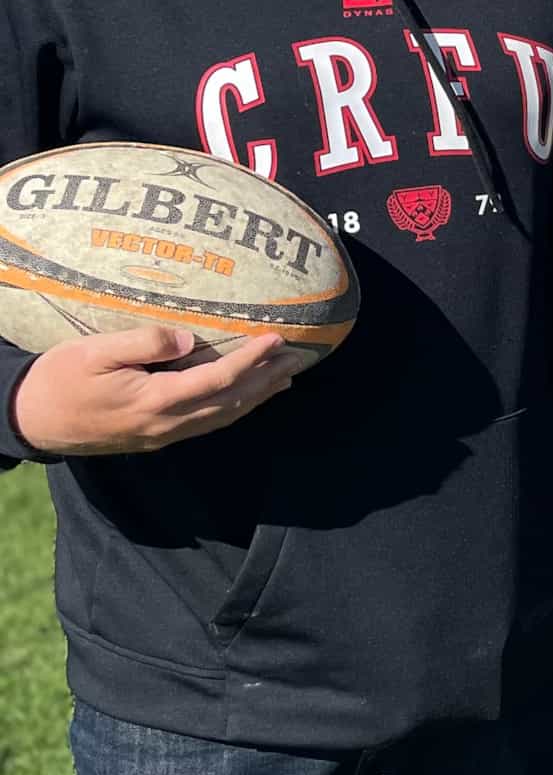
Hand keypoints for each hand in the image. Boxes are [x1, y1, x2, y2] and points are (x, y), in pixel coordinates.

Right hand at [11, 327, 294, 455]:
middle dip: (268, 379)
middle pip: (231, 402)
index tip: (276, 339)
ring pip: (224, 415)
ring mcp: (164, 434)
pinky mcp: (158, 435)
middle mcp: (167, 423)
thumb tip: (187, 338)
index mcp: (153, 401)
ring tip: (287, 374)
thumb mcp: (92, 353)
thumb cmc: (58, 380)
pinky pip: (209, 422)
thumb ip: (141, 344)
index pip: (216, 381)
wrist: (30, 421)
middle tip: (300, 355)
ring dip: (259, 395)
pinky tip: (249, 394)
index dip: (251, 361)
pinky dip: (236, 406)